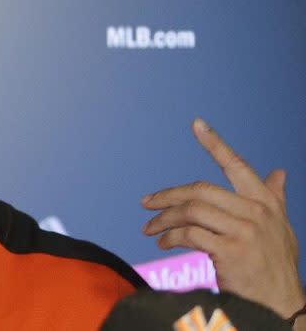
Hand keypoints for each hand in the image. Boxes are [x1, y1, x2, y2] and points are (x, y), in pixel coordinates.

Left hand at [141, 118, 305, 321]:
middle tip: (146, 202)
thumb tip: (279, 172)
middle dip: (167, 196)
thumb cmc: (276, 265)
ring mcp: (245, 230)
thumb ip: (275, 198)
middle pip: (200, 190)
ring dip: (164, 219)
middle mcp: (257, 211)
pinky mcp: (231, 250)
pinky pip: (189, 234)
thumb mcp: (280, 228)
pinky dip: (170, 237)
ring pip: (191, 211)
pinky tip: (163, 243)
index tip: (197, 124)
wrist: (282, 304)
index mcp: (266, 201)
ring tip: (150, 228)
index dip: (216, 144)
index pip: (238, 165)